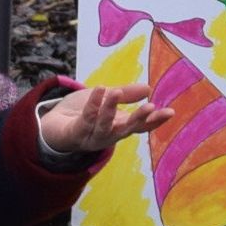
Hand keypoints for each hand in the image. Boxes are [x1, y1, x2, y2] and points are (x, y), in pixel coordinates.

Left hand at [38, 80, 158, 155]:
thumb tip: (148, 88)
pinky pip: (86, 120)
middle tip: (151, 107)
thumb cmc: (82, 112)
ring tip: (117, 92)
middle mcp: (109, 135)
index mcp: (119, 126)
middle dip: (139, 119)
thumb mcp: (106, 98)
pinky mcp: (76, 134)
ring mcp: (92, 137)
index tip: (171, 111)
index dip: (156, 120)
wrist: (54, 125)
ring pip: (104, 127)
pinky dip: (93, 105)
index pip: (141, 126)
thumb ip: (126, 94)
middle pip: (127, 130)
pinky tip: (99, 89)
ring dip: (110, 110)